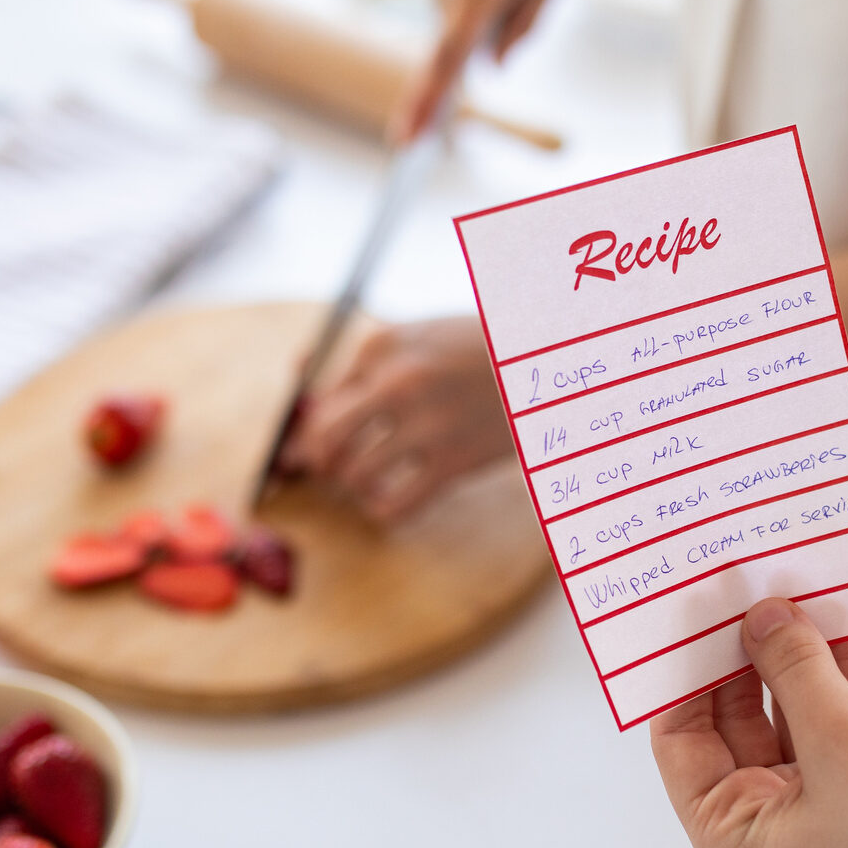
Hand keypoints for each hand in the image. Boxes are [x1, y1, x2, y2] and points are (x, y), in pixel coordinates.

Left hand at [281, 316, 512, 524]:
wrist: (542, 362)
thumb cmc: (478, 347)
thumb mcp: (418, 335)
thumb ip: (367, 362)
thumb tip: (304, 391)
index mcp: (382, 347)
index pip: (322, 400)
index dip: (309, 430)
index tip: (309, 448)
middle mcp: (396, 384)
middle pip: (326, 439)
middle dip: (316, 462)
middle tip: (323, 472)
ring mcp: (425, 425)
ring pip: (356, 474)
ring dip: (352, 487)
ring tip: (363, 486)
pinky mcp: (453, 461)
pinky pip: (398, 504)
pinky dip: (383, 512)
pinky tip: (387, 503)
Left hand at [651, 599, 847, 847]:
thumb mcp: (840, 741)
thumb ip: (794, 670)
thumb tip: (760, 615)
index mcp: (733, 834)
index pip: (679, 736)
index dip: (681, 670)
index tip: (688, 605)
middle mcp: (768, 820)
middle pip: (732, 715)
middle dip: (740, 651)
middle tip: (741, 581)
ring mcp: (822, 799)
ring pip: (791, 707)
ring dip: (796, 651)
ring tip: (789, 583)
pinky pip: (840, 711)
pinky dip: (842, 667)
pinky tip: (843, 614)